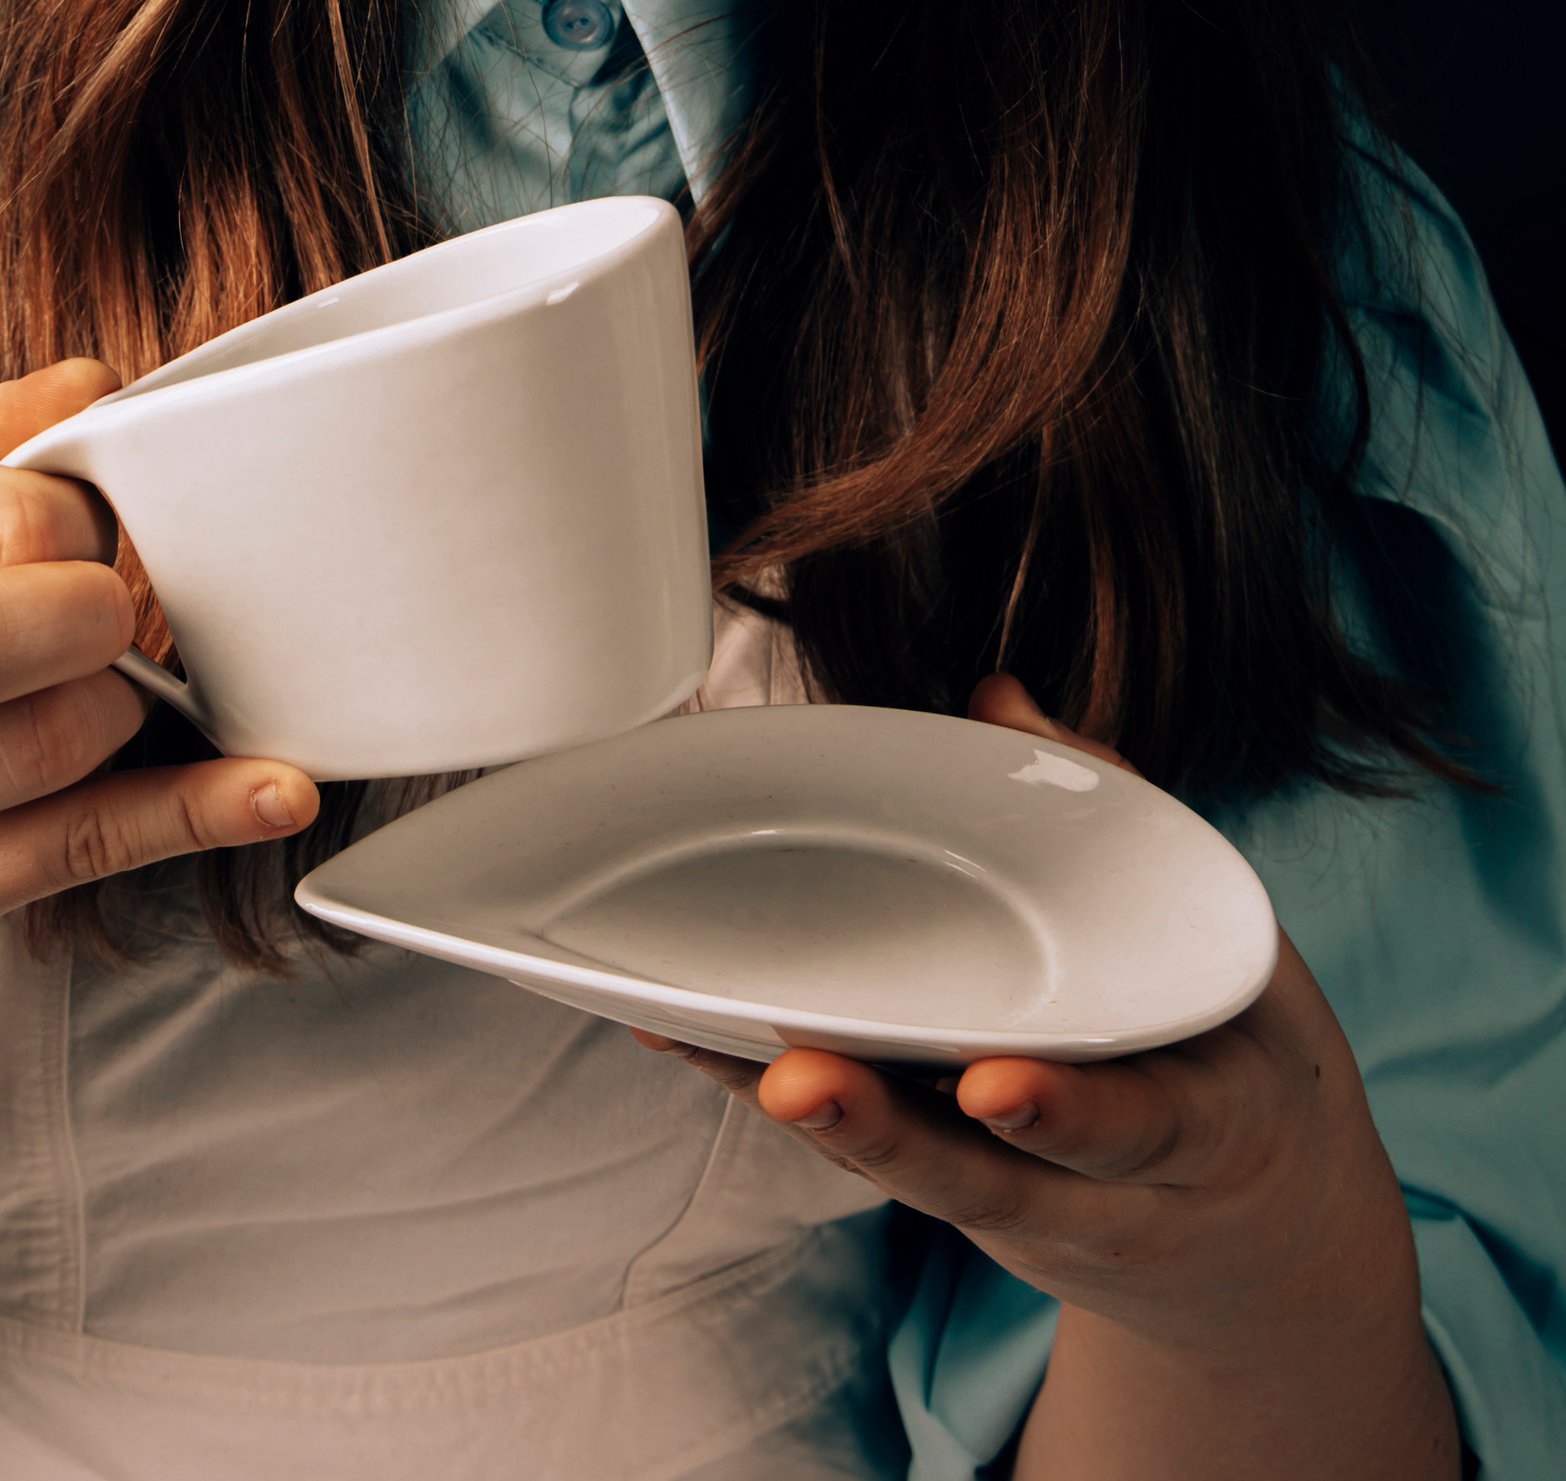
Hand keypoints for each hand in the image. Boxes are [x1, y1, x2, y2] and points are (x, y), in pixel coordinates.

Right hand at [0, 361, 316, 962]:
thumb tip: (96, 387)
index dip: (77, 515)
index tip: (96, 524)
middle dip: (94, 615)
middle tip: (114, 608)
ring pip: (37, 755)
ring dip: (124, 707)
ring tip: (119, 683)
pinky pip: (76, 851)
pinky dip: (191, 813)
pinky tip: (268, 789)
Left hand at [635, 677, 1458, 1477]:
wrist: (1259, 1249)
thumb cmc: (1233, 1059)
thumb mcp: (1226, 953)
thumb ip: (1120, 821)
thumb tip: (999, 696)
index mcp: (1205, 1128)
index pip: (1140, 1127)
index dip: (1066, 1115)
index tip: (993, 1086)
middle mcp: (1102, 1197)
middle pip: (986, 1178)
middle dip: (889, 1132)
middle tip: (799, 1081)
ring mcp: (1019, 1212)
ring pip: (906, 1176)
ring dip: (804, 1114)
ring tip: (707, 1044)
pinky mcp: (953, 1202)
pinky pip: (863, 1154)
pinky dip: (772, 1096)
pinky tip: (684, 1036)